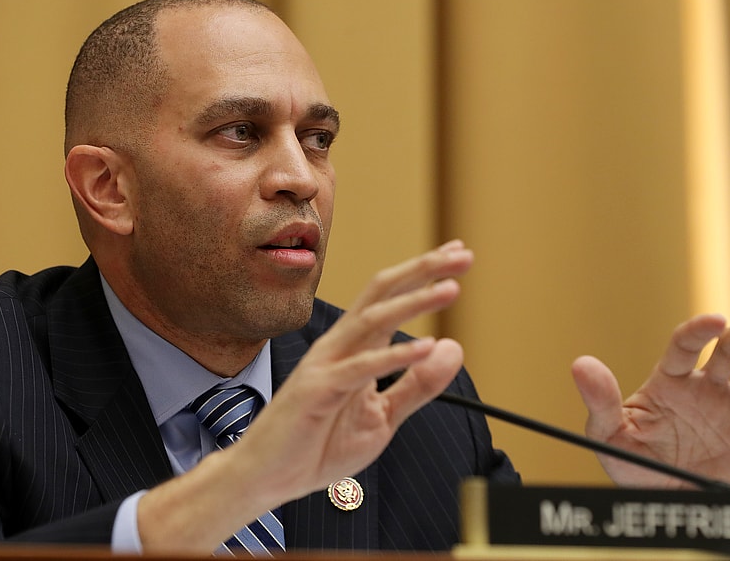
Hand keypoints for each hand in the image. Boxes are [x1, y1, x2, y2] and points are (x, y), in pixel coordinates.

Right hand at [139, 240, 471, 550]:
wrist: (267, 476)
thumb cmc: (317, 444)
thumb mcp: (382, 417)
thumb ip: (417, 385)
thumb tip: (453, 348)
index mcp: (354, 347)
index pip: (390, 298)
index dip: (423, 274)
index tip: (458, 253)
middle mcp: (338, 346)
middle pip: (382, 294)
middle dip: (422, 271)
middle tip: (462, 254)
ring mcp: (325, 365)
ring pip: (372, 320)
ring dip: (413, 302)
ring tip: (450, 289)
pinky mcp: (317, 391)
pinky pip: (361, 368)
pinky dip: (395, 356)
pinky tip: (427, 347)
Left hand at [570, 314, 729, 487]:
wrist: (662, 502)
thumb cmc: (633, 463)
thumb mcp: (609, 435)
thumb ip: (599, 400)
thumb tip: (581, 364)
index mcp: (671, 381)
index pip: (686, 346)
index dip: (700, 330)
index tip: (714, 321)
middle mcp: (705, 389)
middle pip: (727, 353)